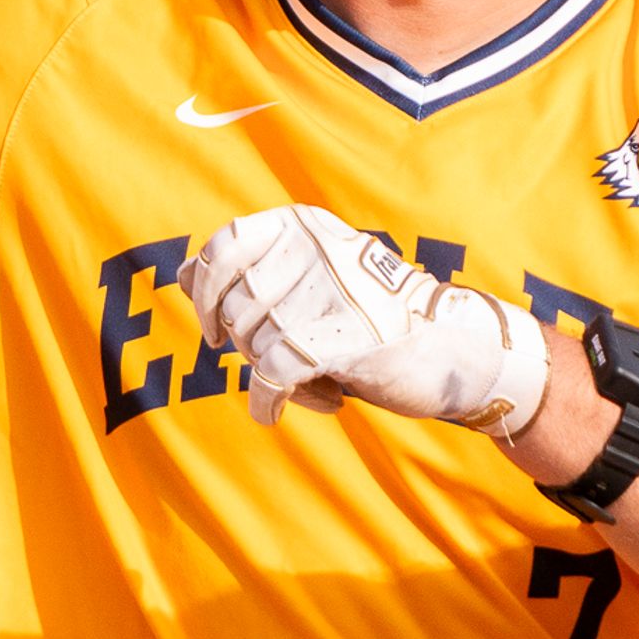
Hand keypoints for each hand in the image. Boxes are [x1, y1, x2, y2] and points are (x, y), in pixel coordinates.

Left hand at [179, 204, 552, 436]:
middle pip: (236, 309)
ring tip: (314, 379)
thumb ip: (251, 270)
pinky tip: (273, 412)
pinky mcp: (341, 339)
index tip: (211, 326)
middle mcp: (312, 250)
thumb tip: (182, 273)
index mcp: (302, 226)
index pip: (223, 245)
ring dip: (274, 376)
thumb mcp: (312, 276)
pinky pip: (271, 376)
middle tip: (288, 359)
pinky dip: (266, 401)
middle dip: (250, 346)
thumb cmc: (372, 315)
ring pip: (254, 345)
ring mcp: (328, 293)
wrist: (456, 348)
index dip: (204, 290)